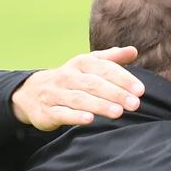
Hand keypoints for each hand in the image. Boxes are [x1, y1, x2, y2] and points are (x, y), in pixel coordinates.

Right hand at [11, 46, 145, 130]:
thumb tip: (133, 50)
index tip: (140, 90)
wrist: (30, 93)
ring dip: (99, 105)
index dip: (123, 79)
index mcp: (80, 63)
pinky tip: (89, 120)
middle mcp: (67, 76)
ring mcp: (56, 93)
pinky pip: (62, 113)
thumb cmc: (69, 79)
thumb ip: (110, 59)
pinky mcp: (47, 111)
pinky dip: (75, 116)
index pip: (104, 68)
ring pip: (79, 98)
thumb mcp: (88, 65)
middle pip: (93, 84)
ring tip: (118, 112)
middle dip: (115, 93)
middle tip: (134, 104)